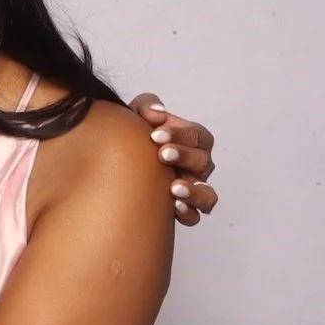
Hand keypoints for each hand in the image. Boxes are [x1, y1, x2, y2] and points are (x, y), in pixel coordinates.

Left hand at [127, 93, 218, 225]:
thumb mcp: (137, 115)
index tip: (155, 134)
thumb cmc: (135, 138)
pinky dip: (188, 212)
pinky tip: (173, 206)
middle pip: (203, 161)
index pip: (198, 136)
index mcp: (193, 142)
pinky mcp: (184, 211)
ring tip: (173, 187)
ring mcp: (194, 190)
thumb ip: (147, 107)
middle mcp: (198, 167)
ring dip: (193, 191)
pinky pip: (195, 216)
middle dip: (184, 156)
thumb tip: (156, 113)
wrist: (116, 166)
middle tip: (162, 154)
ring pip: (208, 194)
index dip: (180, 134)